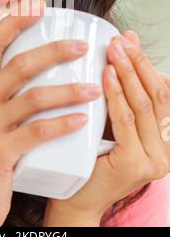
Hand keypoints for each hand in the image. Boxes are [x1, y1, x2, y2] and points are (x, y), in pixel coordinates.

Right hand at [0, 0, 100, 226]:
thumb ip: (0, 94)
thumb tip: (39, 69)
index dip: (14, 21)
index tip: (38, 6)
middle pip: (18, 65)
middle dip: (53, 51)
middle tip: (81, 47)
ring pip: (32, 97)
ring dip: (68, 91)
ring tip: (94, 89)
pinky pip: (36, 132)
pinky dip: (62, 124)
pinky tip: (81, 121)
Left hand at [44, 30, 169, 226]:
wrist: (76, 196)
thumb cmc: (90, 155)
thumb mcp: (111, 120)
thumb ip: (120, 92)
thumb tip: (121, 50)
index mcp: (162, 136)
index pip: (161, 91)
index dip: (145, 63)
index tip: (128, 39)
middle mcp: (165, 148)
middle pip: (157, 95)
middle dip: (138, 63)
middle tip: (121, 40)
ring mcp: (154, 158)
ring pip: (144, 105)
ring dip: (128, 73)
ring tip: (114, 50)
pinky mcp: (135, 163)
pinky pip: (126, 121)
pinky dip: (116, 95)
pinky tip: (107, 75)